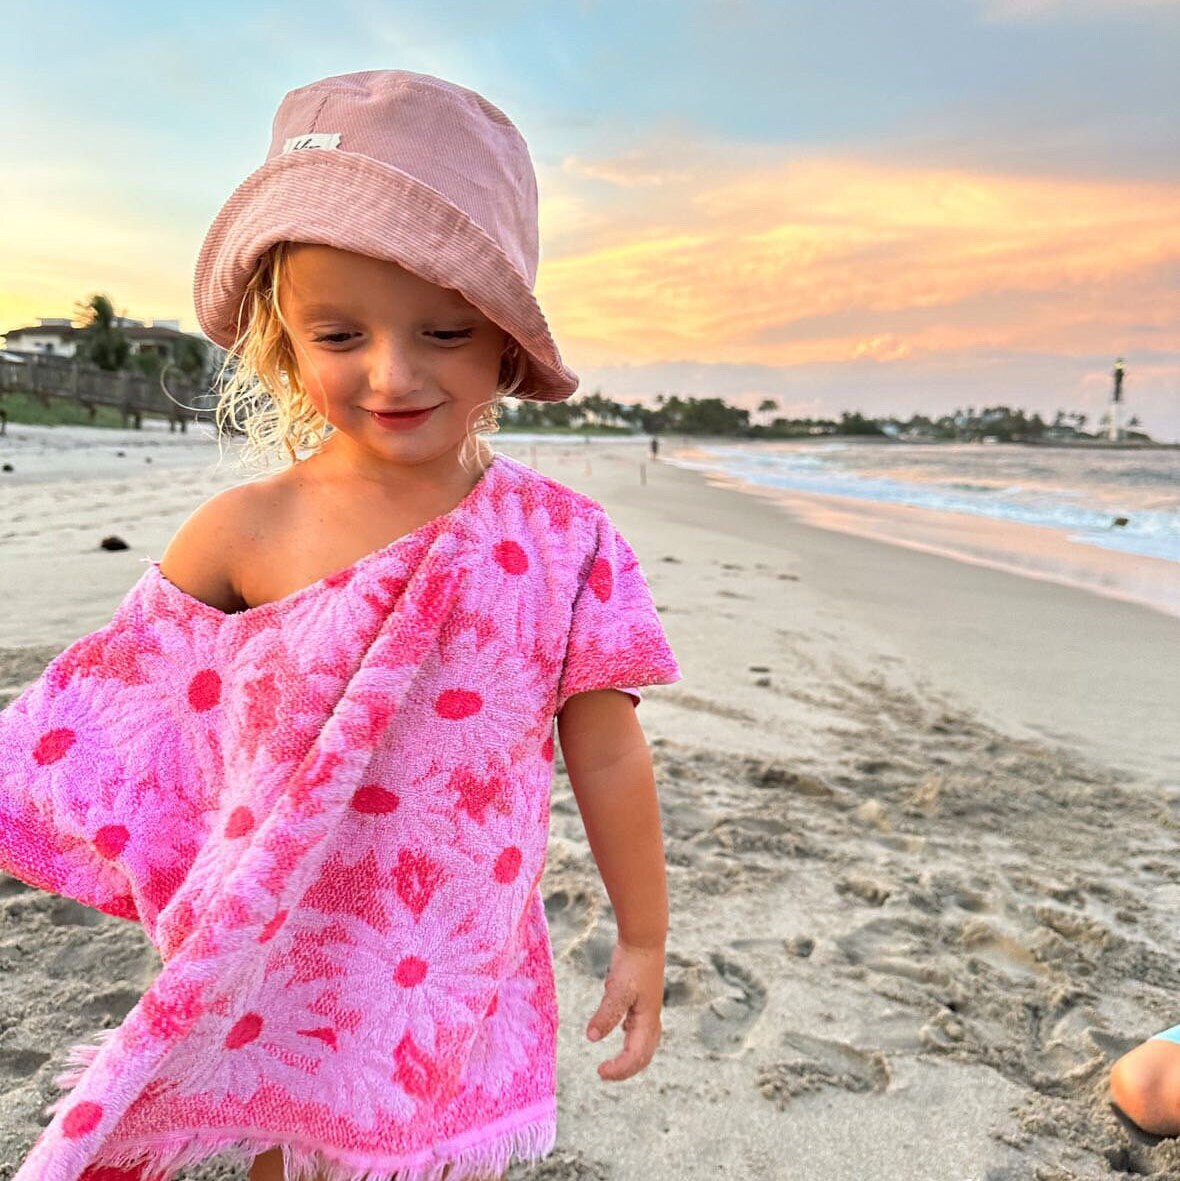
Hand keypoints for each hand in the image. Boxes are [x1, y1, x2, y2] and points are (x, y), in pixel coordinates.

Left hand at [585, 938, 664, 1080]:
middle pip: (644, 1055)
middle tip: (604, 1074)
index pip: (635, 1056)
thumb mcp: (616, 990)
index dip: (619, 1069)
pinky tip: (623, 1031)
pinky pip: (642, 1028)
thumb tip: (591, 1038)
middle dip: (626, 1069)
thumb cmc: (632, 965)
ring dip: (632, 1057)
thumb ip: (605, 1015)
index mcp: (647, 1022)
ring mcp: (650, 1010)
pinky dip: (633, 1039)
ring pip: (645, 1044)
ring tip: (615, 1063)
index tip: (599, 1071)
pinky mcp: (645, 1000)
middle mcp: (652, 1020)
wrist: (644, 940)